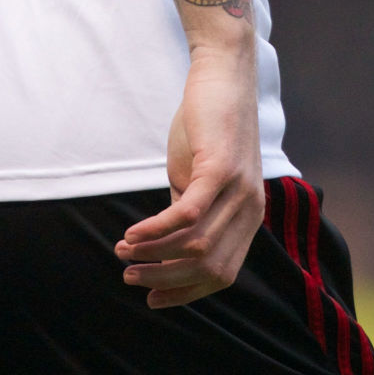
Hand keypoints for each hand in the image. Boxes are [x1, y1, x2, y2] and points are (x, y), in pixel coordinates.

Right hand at [115, 40, 263, 308]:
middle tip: (130, 275)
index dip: (185, 292)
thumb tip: (166, 245)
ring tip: (124, 251)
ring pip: (195, 244)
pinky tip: (133, 234)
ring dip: (155, 255)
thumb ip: (191, 211)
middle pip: (207, 266)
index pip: (221, 274)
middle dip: (164, 279)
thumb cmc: (208, 126)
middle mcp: (250, 209)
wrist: (223, 76)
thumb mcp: (199, 178)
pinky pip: (188, 214)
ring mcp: (239, 189)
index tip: (153, 298)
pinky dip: (157, 230)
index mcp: (248, 217)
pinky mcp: (220, 167)